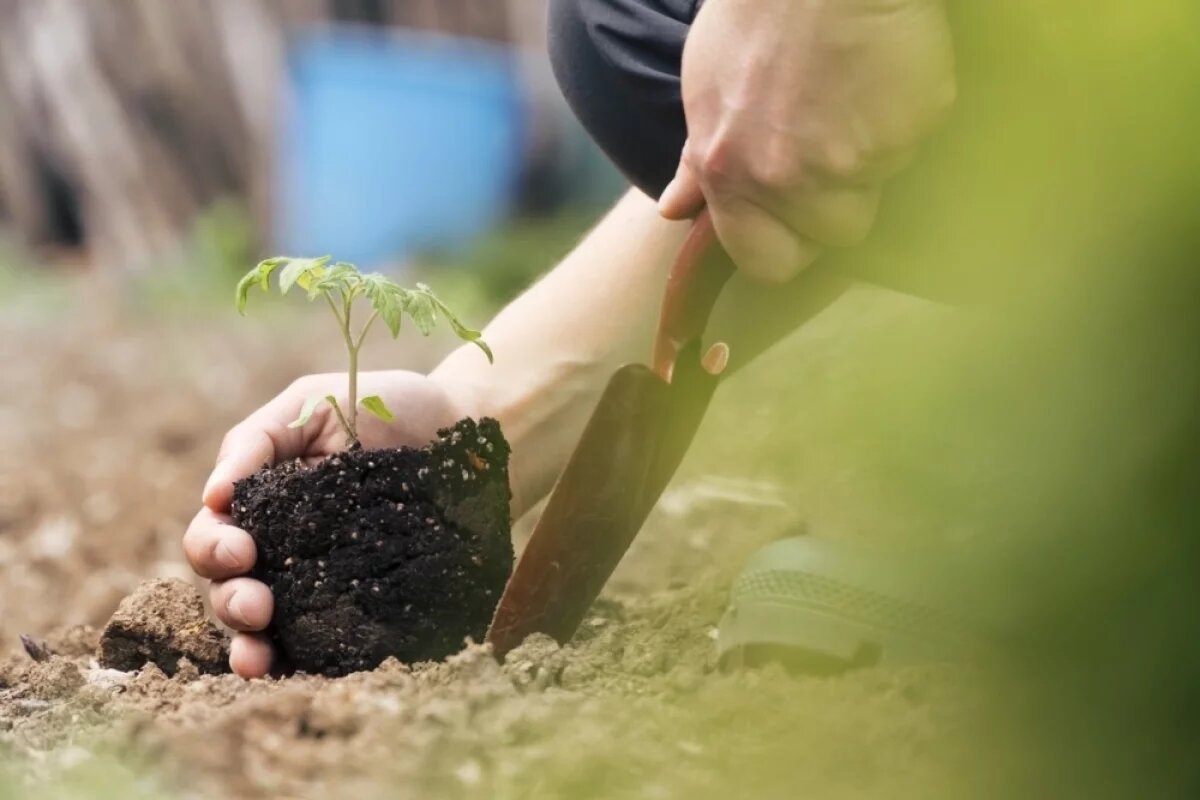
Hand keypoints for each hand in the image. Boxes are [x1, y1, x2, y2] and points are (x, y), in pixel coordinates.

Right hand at [183, 371, 467, 677]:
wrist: (467, 429)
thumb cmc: (387, 406)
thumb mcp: (314, 403)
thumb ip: (259, 439)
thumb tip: (213, 497)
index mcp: (263, 501)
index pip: (216, 534)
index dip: (214, 547)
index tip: (241, 551)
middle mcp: (284, 547)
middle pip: (232, 587)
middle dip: (231, 601)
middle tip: (255, 606)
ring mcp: (324, 580)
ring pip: (267, 625)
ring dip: (250, 643)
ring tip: (257, 654)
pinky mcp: (367, 603)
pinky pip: (327, 640)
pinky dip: (300, 660)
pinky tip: (291, 671)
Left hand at [659, 0, 955, 281]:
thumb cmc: (758, 11)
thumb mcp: (707, 85)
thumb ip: (699, 161)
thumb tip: (674, 210)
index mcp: (731, 172)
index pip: (767, 263)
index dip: (788, 245)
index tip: (798, 220)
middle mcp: (785, 177)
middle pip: (835, 233)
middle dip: (842, 201)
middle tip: (837, 142)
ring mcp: (852, 158)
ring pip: (880, 189)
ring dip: (876, 155)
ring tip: (857, 96)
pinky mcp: (907, 129)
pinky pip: (915, 144)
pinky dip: (907, 116)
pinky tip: (885, 74)